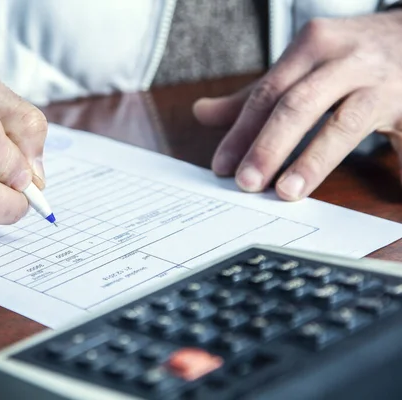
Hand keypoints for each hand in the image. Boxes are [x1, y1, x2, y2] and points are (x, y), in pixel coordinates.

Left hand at [193, 11, 401, 199]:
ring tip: (287, 191)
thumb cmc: (348, 57)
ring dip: (313, 161)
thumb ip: (254, 95)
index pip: (267, 93)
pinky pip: (400, 139)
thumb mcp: (300, 65)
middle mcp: (346, 60)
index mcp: (312, 47)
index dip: (242, 132)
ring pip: (343, 124)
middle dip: (269, 147)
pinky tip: (389, 193)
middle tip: (246, 183)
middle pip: (298, 105)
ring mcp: (381, 82)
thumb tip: (202, 113)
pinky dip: (397, 164)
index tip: (222, 165)